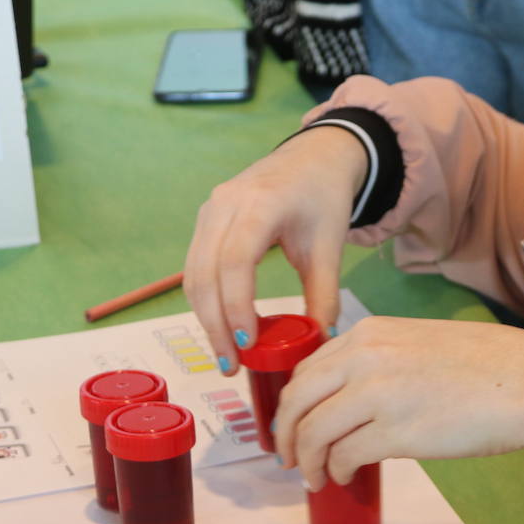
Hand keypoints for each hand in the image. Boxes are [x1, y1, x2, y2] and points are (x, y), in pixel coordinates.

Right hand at [183, 126, 367, 374]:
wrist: (314, 158)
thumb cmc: (323, 198)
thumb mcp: (330, 246)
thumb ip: (325, 294)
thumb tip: (321, 341)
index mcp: (259, 204)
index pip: (235, 261)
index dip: (236, 305)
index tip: (249, 342)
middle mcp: (224, 205)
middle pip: (205, 273)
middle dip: (215, 324)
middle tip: (232, 364)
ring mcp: (209, 211)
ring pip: (193, 274)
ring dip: (206, 318)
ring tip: (227, 355)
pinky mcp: (205, 222)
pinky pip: (195, 268)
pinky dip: (205, 301)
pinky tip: (223, 328)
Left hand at [272, 317, 523, 488]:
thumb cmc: (490, 367)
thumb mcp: (422, 343)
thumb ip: (384, 361)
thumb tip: (361, 397)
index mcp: (370, 334)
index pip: (308, 368)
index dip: (293, 402)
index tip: (294, 422)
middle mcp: (364, 359)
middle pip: (297, 400)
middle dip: (286, 433)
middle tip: (288, 456)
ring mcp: (376, 395)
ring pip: (314, 432)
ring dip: (308, 460)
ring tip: (315, 477)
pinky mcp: (394, 432)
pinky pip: (345, 455)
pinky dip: (337, 470)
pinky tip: (344, 476)